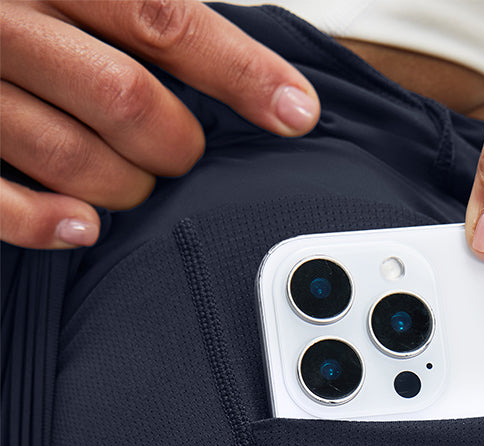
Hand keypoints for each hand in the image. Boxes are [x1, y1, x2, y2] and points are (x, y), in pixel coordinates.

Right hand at [0, 0, 320, 249]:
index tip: (296, 112)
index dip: (239, 70)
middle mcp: (3, 14)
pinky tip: (82, 227)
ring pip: (72, 156)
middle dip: (176, 143)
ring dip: (125, 188)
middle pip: (125, 97)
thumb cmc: (11, 3)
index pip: (162, 17)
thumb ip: (138, 8)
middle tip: (181, 153)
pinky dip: (47, 223)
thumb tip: (244, 63)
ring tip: (132, 185)